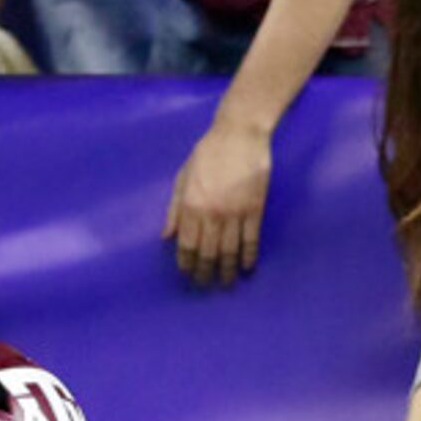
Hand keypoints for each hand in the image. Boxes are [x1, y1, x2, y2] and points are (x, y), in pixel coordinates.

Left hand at [167, 116, 270, 285]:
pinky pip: (251, 240)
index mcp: (191, 205)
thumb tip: (166, 236)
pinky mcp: (254, 209)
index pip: (186, 244)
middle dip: (205, 272)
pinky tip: (247, 267)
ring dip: (227, 270)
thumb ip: (174, 208)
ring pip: (230, 251)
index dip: (186, 262)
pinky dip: (249, 256)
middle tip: (205, 285)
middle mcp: (211, 213)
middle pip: (208, 252)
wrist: (239, 135)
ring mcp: (235, 213)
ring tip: (226, 283)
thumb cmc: (207, 152)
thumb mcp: (182, 176)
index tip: (187, 273)